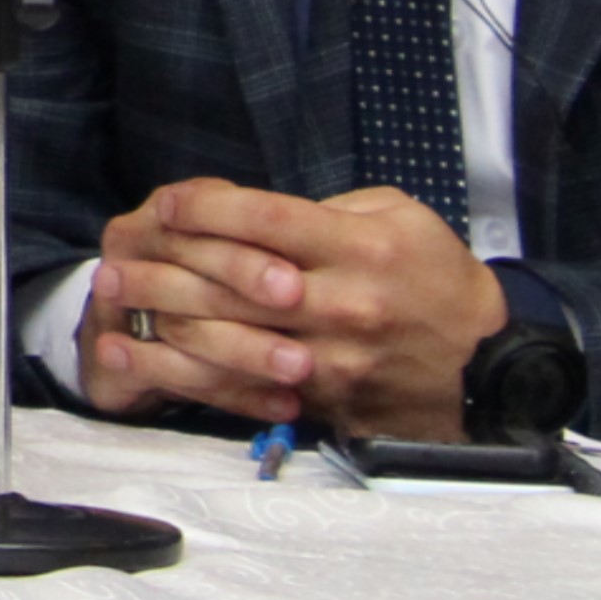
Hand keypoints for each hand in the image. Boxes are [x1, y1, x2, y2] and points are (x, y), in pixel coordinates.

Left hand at [82, 176, 506, 434]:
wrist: (488, 365)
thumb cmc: (437, 279)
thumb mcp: (399, 218)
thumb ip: (327, 211)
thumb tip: (256, 212)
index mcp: (361, 248)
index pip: (268, 220)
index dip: (209, 208)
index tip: (166, 202)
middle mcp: (343, 303)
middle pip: (235, 281)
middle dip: (165, 267)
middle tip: (113, 261)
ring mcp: (331, 357)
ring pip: (231, 338)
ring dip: (163, 320)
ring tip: (114, 304)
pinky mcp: (325, 397)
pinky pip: (248, 384)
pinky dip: (192, 370)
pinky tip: (148, 359)